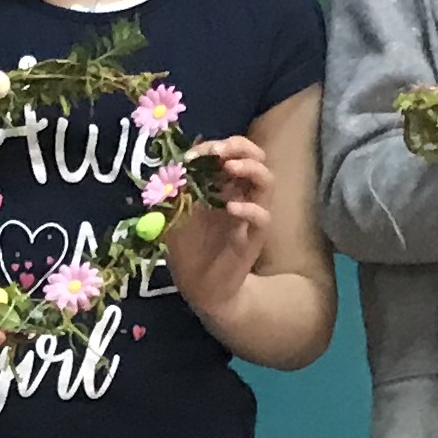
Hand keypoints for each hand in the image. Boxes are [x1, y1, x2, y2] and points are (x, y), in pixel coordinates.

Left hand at [163, 133, 272, 324]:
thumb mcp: (171, 216)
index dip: (214, 147)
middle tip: (219, 151)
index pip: (229, 153)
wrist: (200, 290)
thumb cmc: (188, 250)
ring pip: (266, 180)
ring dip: (250, 168)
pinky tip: (230, 207)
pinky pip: (263, 216)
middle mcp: (240, 194)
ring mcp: (250, 214)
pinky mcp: (255, 236)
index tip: (192, 154)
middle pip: (255, 157)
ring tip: (230, 168)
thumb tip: (174, 163)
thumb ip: (173, 191)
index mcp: (222, 185)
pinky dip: (250, 208)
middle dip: (238, 147)